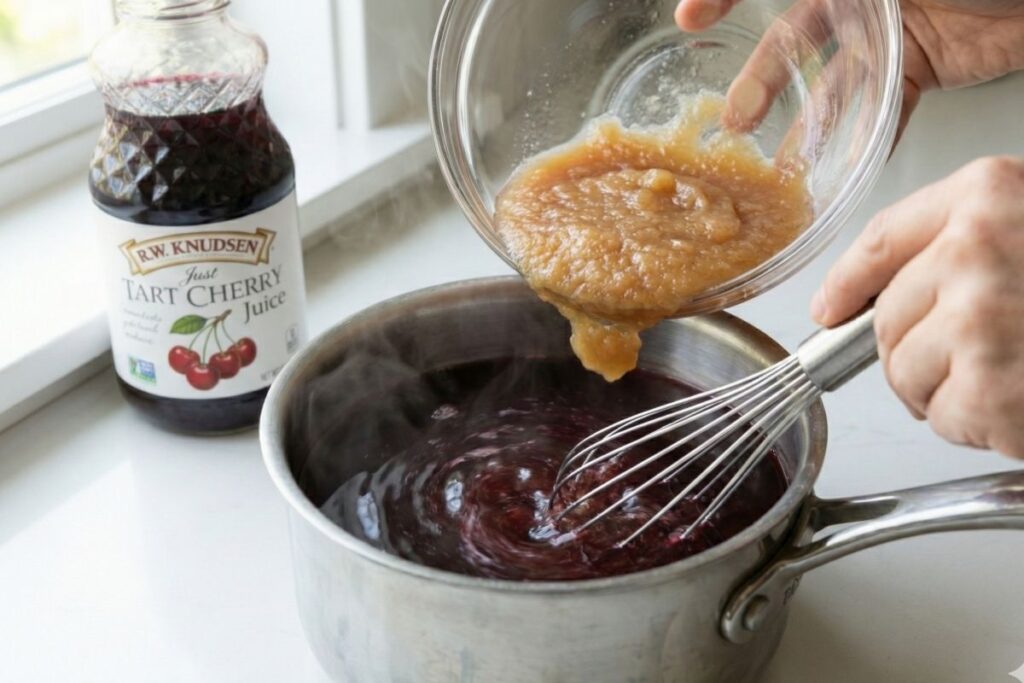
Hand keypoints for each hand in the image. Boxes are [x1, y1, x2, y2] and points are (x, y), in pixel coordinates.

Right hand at [675, 0, 1023, 135]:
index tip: (689, 19)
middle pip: (796, 40)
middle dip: (762, 82)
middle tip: (735, 121)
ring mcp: (893, 30)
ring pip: (836, 83)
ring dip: (808, 125)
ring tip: (780, 165)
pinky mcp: (924, 62)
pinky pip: (883, 105)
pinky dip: (864, 137)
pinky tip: (843, 164)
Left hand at [810, 156, 1023, 458]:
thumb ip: (965, 242)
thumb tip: (855, 300)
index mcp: (985, 195)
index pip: (880, 241)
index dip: (846, 283)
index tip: (830, 309)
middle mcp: (973, 250)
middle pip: (885, 320)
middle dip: (915, 352)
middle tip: (978, 359)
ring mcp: (980, 319)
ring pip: (905, 373)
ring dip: (947, 391)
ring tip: (1013, 375)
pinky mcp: (993, 388)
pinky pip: (945, 417)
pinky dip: (979, 426)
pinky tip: (1022, 403)